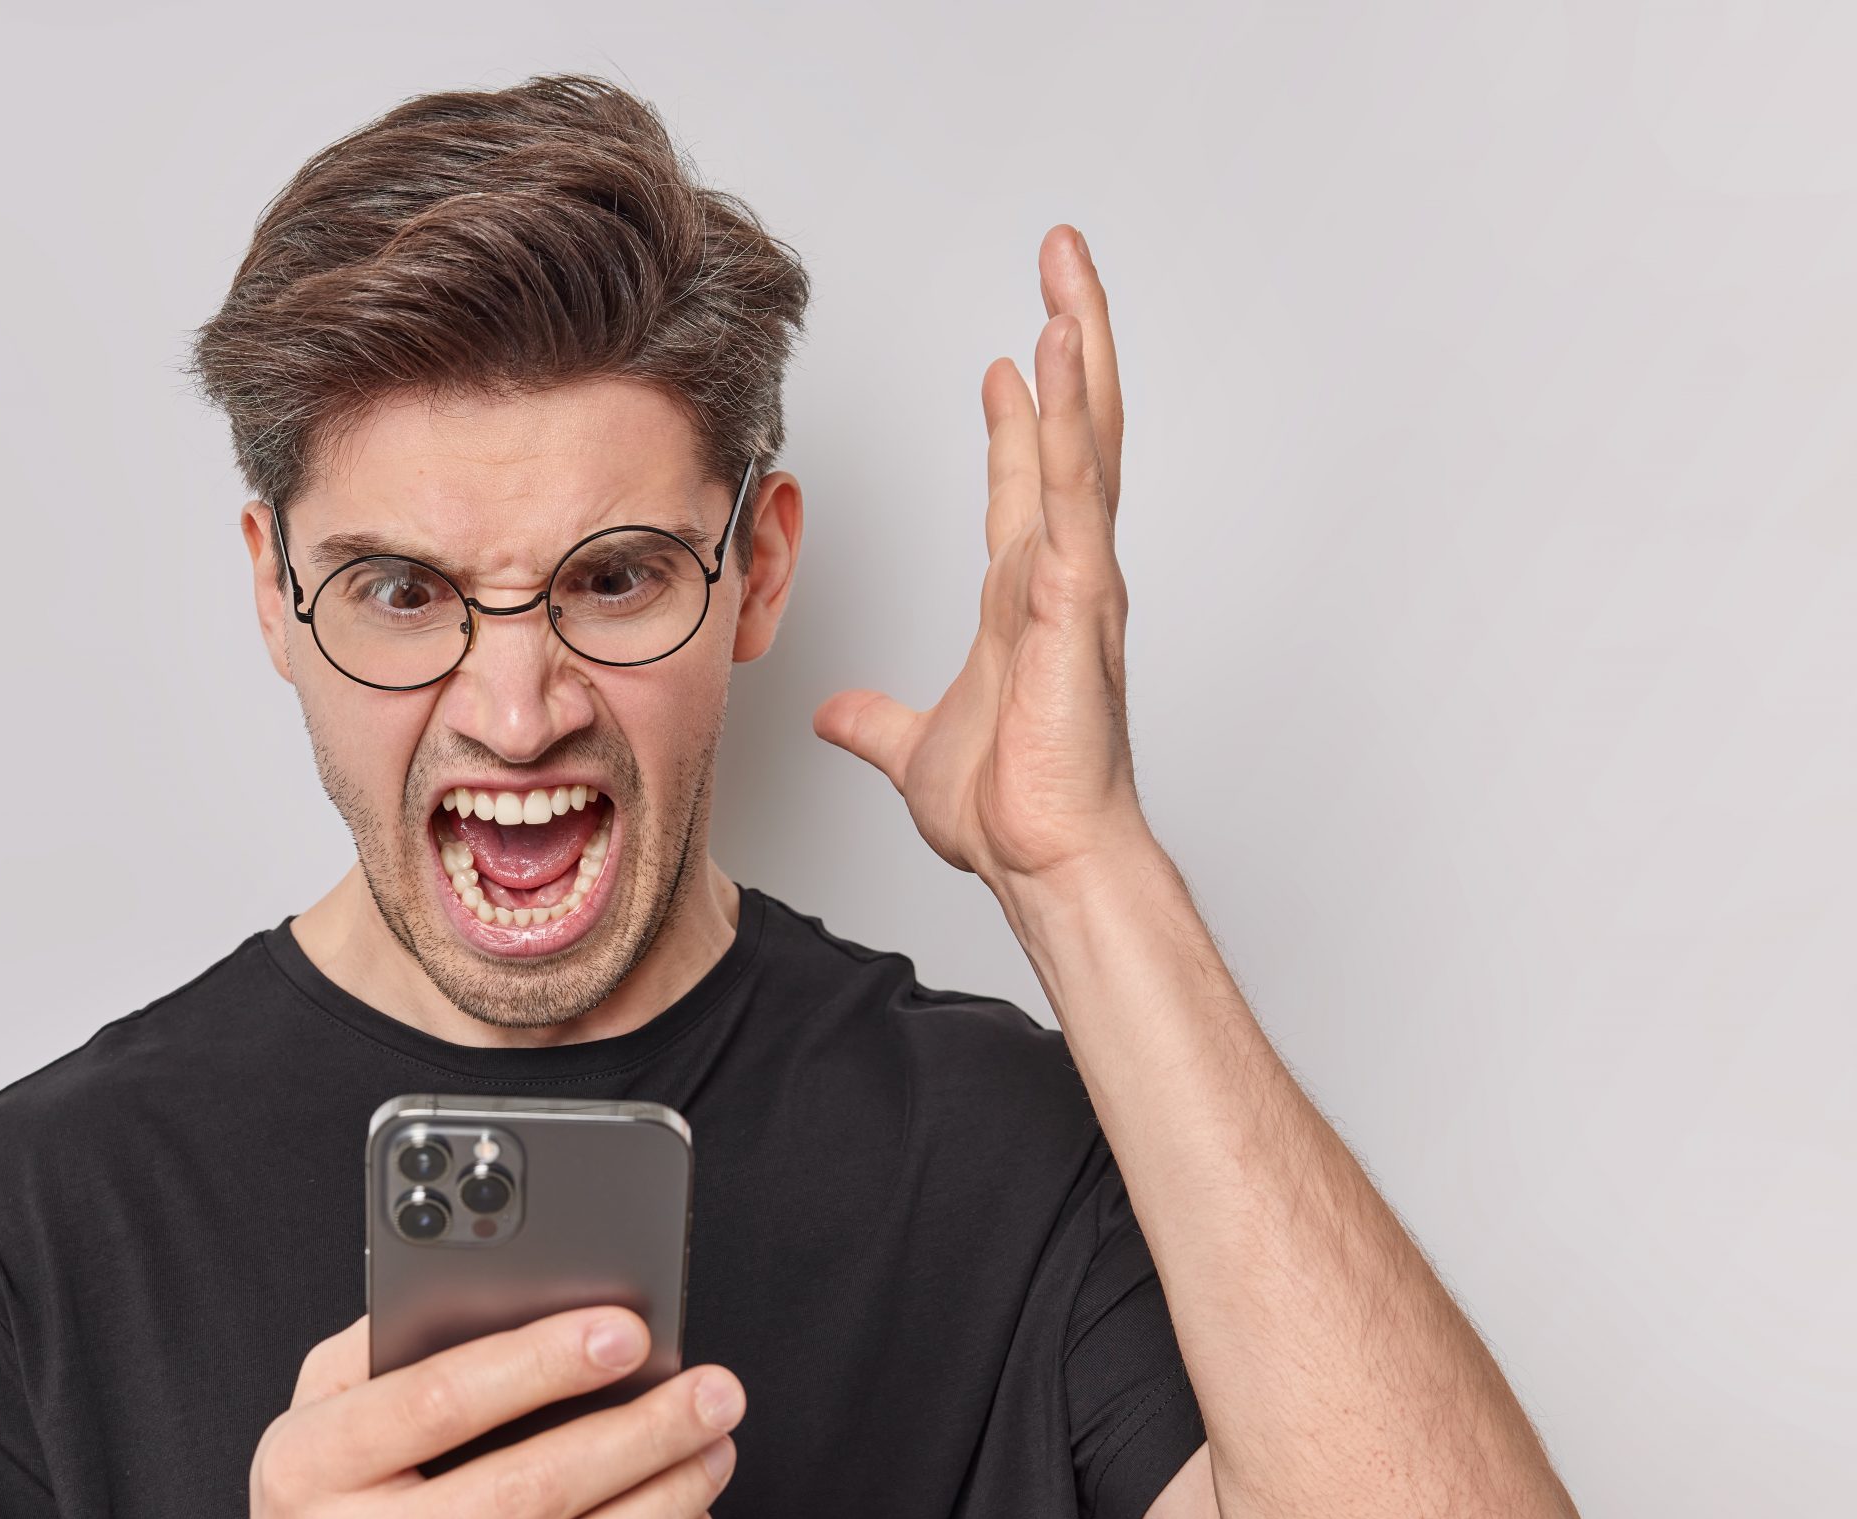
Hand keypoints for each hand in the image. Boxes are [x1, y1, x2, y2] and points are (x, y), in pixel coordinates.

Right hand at [143, 1306, 742, 1518]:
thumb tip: (511, 1291)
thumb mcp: (315, 1408)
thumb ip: (391, 1341)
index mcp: (314, 1468)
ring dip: (668, 1503)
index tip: (626, 1332)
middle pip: (533, 1491)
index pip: (441, 1401)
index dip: (543, 1362)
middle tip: (712, 1392)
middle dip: (645, 1433)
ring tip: (712, 1450)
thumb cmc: (318, 1506)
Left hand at [813, 225, 1151, 890]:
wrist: (1045, 862)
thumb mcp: (911, 748)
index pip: (1022, 482)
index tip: (1008, 358)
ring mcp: (1077, 577)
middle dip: (1070, 338)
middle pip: (1072, 430)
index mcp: (1025, 595)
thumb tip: (830, 716)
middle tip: (1061, 258)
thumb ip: (872, 721)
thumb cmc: (1009, 814)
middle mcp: (1060, 571)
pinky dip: (1066, 418)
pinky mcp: (1078, 597)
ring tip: (1067, 269)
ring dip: (1080, 346)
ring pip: (1084, 438)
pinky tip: (1058, 350)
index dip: (1018, 418)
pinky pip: (1071, 489)